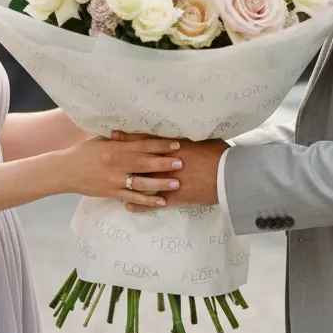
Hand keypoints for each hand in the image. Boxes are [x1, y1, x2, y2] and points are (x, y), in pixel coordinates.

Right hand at [59, 135, 183, 207]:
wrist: (65, 170)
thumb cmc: (85, 152)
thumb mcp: (102, 140)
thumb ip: (121, 138)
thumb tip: (140, 131)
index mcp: (116, 147)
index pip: (142, 144)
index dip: (160, 145)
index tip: (176, 144)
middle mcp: (116, 162)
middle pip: (145, 162)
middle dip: (164, 163)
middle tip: (182, 162)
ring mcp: (114, 179)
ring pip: (141, 182)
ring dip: (160, 183)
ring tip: (176, 183)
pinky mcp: (111, 192)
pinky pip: (132, 197)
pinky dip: (147, 200)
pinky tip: (161, 201)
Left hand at [112, 133, 228, 209]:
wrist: (229, 174)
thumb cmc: (220, 154)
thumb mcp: (205, 138)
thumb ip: (192, 134)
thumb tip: (189, 126)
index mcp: (173, 147)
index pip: (146, 141)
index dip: (128, 138)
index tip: (113, 135)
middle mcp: (166, 162)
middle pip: (138, 160)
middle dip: (120, 158)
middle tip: (103, 156)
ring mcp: (168, 180)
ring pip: (142, 181)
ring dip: (125, 182)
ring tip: (110, 183)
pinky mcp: (175, 196)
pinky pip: (153, 202)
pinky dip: (140, 204)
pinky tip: (128, 206)